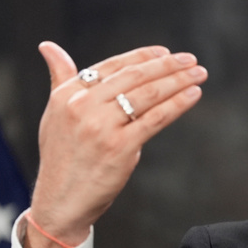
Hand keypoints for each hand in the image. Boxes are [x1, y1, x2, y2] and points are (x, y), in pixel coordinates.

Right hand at [23, 42, 206, 247]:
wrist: (60, 201)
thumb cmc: (62, 156)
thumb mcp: (54, 113)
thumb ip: (60, 78)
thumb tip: (49, 46)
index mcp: (67, 94)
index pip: (113, 66)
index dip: (143, 56)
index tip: (166, 53)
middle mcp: (82, 106)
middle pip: (134, 77)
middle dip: (167, 66)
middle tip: (191, 60)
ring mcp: (101, 127)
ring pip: (148, 95)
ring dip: (179, 81)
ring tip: (199, 74)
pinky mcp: (120, 147)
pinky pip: (156, 119)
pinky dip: (178, 104)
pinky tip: (193, 95)